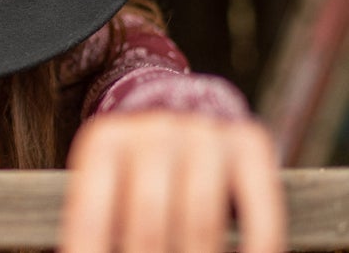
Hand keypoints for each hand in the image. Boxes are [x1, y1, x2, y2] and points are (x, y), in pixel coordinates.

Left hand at [60, 111, 285, 252]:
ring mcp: (203, 132)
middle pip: (147, 226)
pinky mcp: (248, 142)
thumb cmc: (135, 170)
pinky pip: (259, 215)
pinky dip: (254, 249)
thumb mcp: (105, 186)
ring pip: (200, 225)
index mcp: (102, 140)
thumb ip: (96, 229)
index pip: (90, 218)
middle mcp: (151, 129)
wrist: (182, 110)